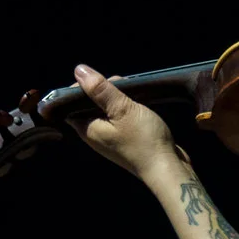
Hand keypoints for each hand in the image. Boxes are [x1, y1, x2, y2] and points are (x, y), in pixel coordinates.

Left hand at [67, 64, 186, 182]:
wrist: (167, 168)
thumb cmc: (144, 140)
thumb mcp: (122, 109)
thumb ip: (100, 90)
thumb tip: (79, 70)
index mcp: (87, 128)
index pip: (71, 103)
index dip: (81, 87)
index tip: (99, 79)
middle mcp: (95, 134)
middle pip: (89, 104)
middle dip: (103, 89)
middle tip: (122, 85)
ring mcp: (110, 138)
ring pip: (106, 109)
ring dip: (118, 97)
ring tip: (135, 93)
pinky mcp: (125, 139)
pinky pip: (119, 118)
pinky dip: (126, 107)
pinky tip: (140, 103)